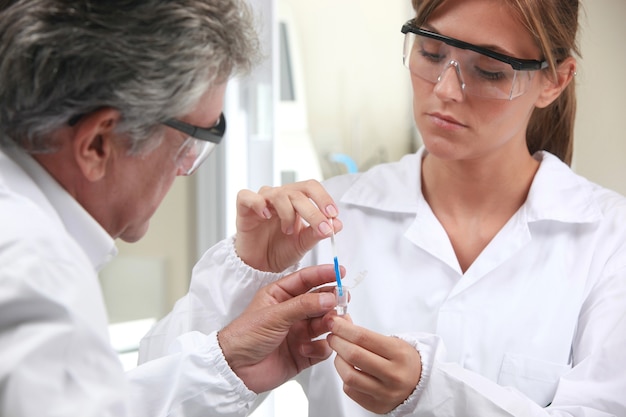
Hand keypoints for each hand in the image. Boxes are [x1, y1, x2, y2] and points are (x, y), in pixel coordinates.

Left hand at [217, 264, 341, 392]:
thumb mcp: (274, 315)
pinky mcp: (304, 353)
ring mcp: (299, 333)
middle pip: (320, 301)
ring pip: (325, 324)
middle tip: (342, 300)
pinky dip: (320, 347)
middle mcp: (292, 313)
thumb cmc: (244, 336)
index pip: (306, 280)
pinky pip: (323, 347)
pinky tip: (306, 349)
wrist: (235, 370)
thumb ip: (303, 305)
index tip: (340, 271)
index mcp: (280, 296)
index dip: (323, 274)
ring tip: (329, 324)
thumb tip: (328, 297)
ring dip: (329, 323)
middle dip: (332, 301)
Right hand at [234, 180, 341, 271]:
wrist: (260, 264)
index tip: (333, 215)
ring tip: (288, 231)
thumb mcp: (303, 243)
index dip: (323, 198)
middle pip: (298, 192)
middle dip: (313, 211)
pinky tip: (266, 216)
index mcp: (296, 200)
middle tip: (322, 228)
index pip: (312, 188)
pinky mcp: (244, 208)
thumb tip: (338, 224)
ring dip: (288, 214)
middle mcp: (280, 196)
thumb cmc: (281, 249)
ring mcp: (262, 200)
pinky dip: (258, 204)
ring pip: (278, 194)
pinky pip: (247, 196)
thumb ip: (318, 233)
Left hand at [326, 315, 421, 413]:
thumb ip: (365, 334)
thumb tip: (341, 322)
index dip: (343, 328)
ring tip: (340, 354)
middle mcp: (393, 375)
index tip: (334, 322)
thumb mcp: (392, 341)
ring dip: (338, 361)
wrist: (419, 383)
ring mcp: (385, 393)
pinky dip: (345, 377)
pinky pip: (350, 390)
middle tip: (332, 336)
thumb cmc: (403, 359)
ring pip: (349, 376)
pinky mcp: (376, 405)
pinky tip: (349, 370)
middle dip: (337, 342)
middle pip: (354, 355)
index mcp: (399, 354)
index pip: (363, 337)